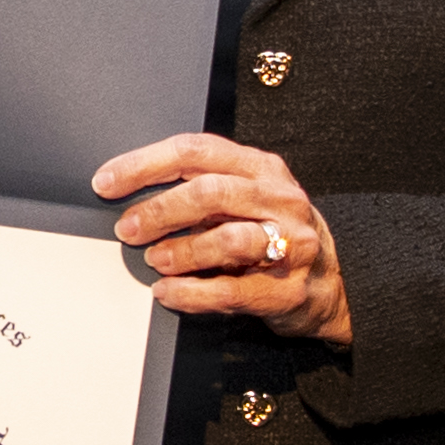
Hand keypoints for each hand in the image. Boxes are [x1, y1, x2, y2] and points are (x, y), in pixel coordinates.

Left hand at [94, 131, 351, 344]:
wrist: (337, 283)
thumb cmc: (276, 234)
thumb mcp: (245, 198)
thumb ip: (201, 190)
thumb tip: (130, 196)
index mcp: (260, 167)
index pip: (195, 151)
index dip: (144, 165)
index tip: (107, 182)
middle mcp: (278, 199)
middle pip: (209, 192)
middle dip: (159, 210)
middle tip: (126, 228)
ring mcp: (290, 243)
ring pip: (227, 239)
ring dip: (181, 250)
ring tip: (154, 260)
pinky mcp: (287, 289)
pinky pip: (232, 290)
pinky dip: (191, 293)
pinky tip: (168, 293)